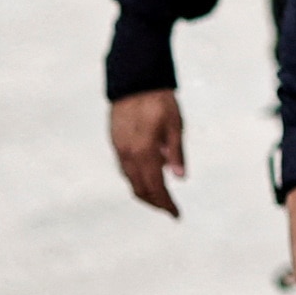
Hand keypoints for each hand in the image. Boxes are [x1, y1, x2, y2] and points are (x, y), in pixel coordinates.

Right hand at [109, 90, 185, 215]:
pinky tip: (148, 175)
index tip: (176, 214)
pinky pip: (124, 169)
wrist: (135, 79)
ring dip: (144, 192)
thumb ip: (176, 153)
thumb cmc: (159, 100)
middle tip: (169, 208)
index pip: (156, 187)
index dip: (166, 204)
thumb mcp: (175, 125)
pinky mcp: (115, 142)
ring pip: (130, 181)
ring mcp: (119, 149)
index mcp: (145, 152)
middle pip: (140, 190)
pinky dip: (136, 178)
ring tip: (160, 195)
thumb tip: (180, 178)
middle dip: (155, 202)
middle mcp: (129, 155)